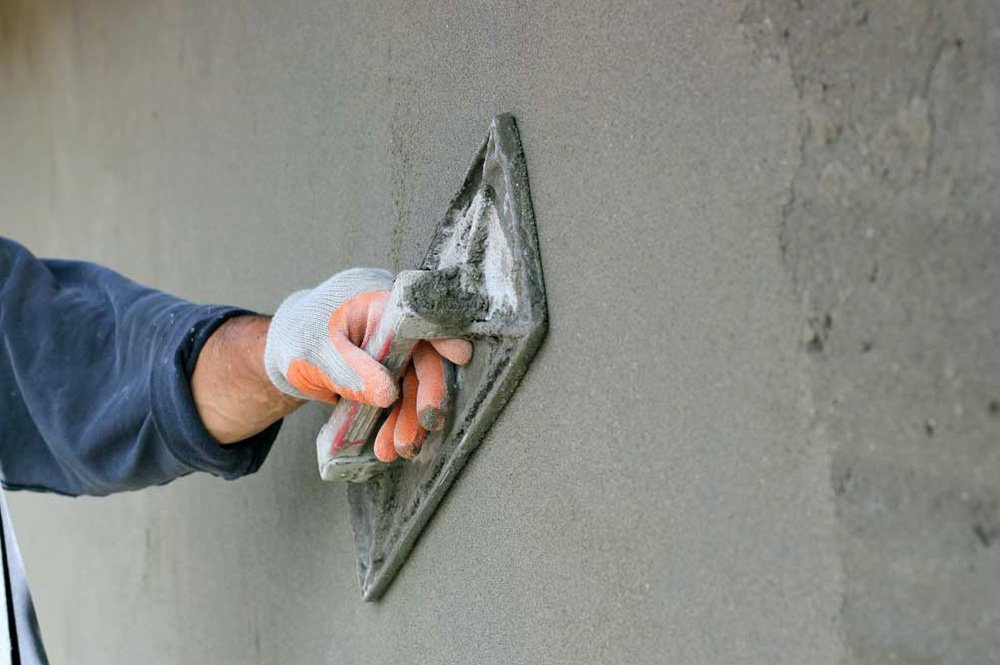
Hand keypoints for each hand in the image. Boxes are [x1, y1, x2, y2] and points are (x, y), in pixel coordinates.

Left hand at [264, 269, 470, 457]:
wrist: (281, 350)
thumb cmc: (297, 337)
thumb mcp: (316, 353)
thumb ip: (350, 371)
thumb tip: (388, 395)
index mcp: (377, 302)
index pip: (418, 315)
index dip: (442, 333)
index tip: (459, 356)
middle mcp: (392, 325)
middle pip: (423, 357)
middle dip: (424, 397)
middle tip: (423, 427)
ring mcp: (393, 350)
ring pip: (413, 385)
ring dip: (408, 419)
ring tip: (397, 449)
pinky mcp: (389, 373)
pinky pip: (400, 398)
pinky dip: (395, 422)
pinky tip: (387, 444)